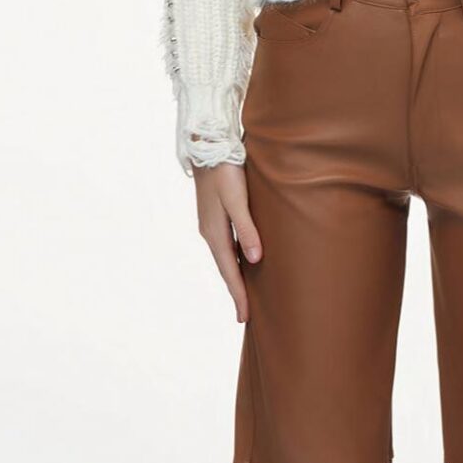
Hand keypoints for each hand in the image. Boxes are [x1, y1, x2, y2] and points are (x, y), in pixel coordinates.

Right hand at [193, 160, 260, 321]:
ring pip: (225, 258)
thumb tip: (254, 260)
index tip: (245, 317)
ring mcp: (212, 224)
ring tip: (244, 295)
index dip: (238, 295)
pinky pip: (226, 246)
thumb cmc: (226, 170)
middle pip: (226, 269)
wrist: (208, 145)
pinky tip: (242, 262)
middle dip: (235, 292)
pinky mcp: (216, 216)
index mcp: (215, 233)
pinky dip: (234, 260)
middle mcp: (211, 233)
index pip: (229, 272)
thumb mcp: (238, 199)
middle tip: (245, 316)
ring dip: (234, 277)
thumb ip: (247, 229)